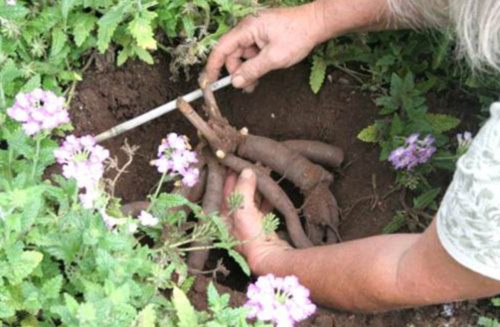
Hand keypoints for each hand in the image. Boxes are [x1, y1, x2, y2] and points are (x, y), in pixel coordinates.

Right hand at [206, 3, 325, 88]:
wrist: (317, 23)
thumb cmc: (298, 35)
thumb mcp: (274, 58)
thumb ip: (252, 70)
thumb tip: (235, 82)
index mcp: (246, 29)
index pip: (221, 48)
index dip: (213, 66)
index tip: (209, 82)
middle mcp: (247, 28)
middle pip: (232, 53)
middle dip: (236, 71)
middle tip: (245, 87)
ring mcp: (255, 31)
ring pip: (242, 54)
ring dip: (246, 69)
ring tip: (255, 83)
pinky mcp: (263, 35)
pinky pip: (252, 51)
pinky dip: (254, 63)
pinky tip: (261, 72)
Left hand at [221, 169, 291, 272]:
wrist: (270, 256)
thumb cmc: (251, 235)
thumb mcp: (243, 210)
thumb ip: (243, 189)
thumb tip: (247, 171)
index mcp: (223, 218)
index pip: (224, 192)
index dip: (229, 177)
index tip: (234, 162)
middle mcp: (233, 221)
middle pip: (237, 195)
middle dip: (243, 180)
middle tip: (249, 165)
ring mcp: (248, 224)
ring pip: (250, 199)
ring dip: (255, 187)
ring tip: (261, 172)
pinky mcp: (262, 226)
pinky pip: (262, 206)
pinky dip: (265, 196)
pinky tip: (270, 188)